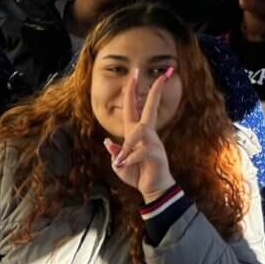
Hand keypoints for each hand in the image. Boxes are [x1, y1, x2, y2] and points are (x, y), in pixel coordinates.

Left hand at [103, 68, 175, 202]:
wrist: (152, 189)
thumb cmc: (137, 174)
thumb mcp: (119, 164)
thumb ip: (115, 152)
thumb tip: (109, 141)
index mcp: (135, 133)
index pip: (134, 108)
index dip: (133, 92)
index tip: (135, 76)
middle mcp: (146, 134)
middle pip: (149, 108)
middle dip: (151, 91)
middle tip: (146, 74)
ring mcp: (153, 142)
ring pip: (139, 132)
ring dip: (128, 146)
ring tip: (120, 162)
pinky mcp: (156, 154)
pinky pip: (140, 152)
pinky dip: (129, 160)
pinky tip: (123, 167)